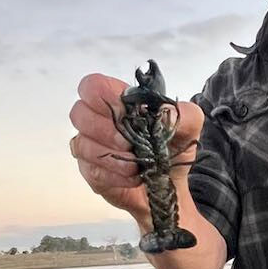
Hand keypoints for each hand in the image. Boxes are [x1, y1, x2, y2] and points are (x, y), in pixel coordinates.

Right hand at [68, 73, 203, 219]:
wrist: (171, 182)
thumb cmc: (172, 148)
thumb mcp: (188, 127)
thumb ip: (183, 113)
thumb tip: (165, 111)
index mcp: (116, 101)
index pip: (92, 86)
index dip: (104, 96)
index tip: (126, 111)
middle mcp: (97, 120)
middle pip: (79, 113)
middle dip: (107, 129)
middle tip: (130, 143)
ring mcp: (90, 146)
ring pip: (83, 144)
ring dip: (113, 156)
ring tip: (137, 164)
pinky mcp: (90, 171)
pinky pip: (92, 170)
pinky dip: (115, 174)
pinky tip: (133, 176)